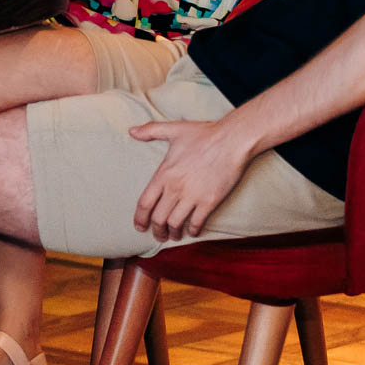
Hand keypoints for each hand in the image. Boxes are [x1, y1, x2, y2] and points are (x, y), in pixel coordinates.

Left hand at [128, 118, 252, 241]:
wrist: (232, 141)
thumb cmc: (203, 134)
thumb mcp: (174, 129)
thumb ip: (150, 130)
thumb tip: (132, 131)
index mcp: (164, 174)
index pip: (145, 203)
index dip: (140, 218)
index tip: (139, 226)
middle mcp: (175, 188)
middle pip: (158, 218)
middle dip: (156, 230)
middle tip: (157, 235)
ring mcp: (192, 196)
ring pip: (176, 224)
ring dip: (173, 233)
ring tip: (174, 236)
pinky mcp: (210, 201)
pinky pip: (197, 222)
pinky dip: (193, 230)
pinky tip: (193, 231)